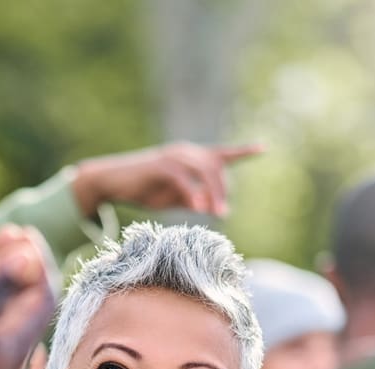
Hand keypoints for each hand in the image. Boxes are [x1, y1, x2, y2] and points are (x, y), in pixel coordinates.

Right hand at [70, 142, 263, 218]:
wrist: (111, 182)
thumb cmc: (142, 190)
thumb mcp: (172, 198)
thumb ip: (192, 199)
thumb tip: (211, 207)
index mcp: (190, 158)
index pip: (220, 154)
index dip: (242, 151)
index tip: (263, 148)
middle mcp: (185, 152)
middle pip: (215, 167)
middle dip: (223, 190)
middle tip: (223, 214)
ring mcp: (173, 157)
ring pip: (203, 170)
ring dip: (213, 193)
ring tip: (216, 214)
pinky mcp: (160, 165)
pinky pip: (184, 179)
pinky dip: (193, 193)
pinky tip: (199, 209)